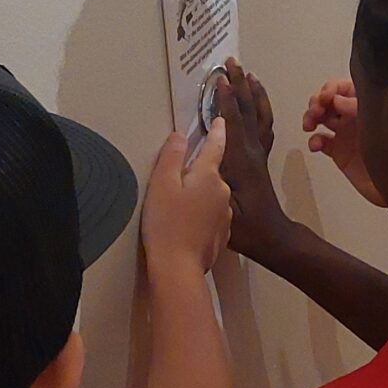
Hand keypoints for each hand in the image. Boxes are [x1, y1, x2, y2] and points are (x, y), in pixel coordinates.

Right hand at [140, 122, 230, 276]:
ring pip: (213, 193)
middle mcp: (223, 190)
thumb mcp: (162, 185)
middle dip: (201, 168)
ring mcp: (225, 212)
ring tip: (181, 204)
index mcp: (209, 174)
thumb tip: (179, 135)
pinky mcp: (223, 232)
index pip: (216, 144)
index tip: (220, 118)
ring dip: (201, 192)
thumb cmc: (167, 224)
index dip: (217, 129)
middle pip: (212, 171)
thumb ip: (171, 156)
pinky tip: (189, 222)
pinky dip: (203, 212)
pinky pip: (213, 214)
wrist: (180, 269)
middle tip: (181, 175)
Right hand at [215, 61, 291, 265]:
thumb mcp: (217, 201)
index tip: (220, 76)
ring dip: (255, 93)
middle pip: (248, 110)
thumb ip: (205, 174)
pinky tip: (258, 107)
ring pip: (261, 116)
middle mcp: (252, 150)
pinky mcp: (262, 160)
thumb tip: (193, 147)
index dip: (225, 97)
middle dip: (240, 84)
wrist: (269, 237)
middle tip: (233, 62)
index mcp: (239, 157)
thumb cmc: (239, 225)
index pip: (232, 119)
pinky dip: (262, 110)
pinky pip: (265, 126)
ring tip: (250, 75)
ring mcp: (260, 154)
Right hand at [303, 78, 383, 206]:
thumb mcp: (379, 123)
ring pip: (321, 118)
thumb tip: (336, 99)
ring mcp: (346, 133)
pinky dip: (314, 141)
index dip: (331, 89)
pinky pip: (321, 141)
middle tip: (316, 110)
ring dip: (311, 117)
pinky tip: (315, 145)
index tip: (325, 97)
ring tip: (309, 125)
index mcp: (367, 104)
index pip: (344, 88)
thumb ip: (356, 108)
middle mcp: (355, 116)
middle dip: (317, 102)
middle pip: (329, 101)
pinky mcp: (339, 152)